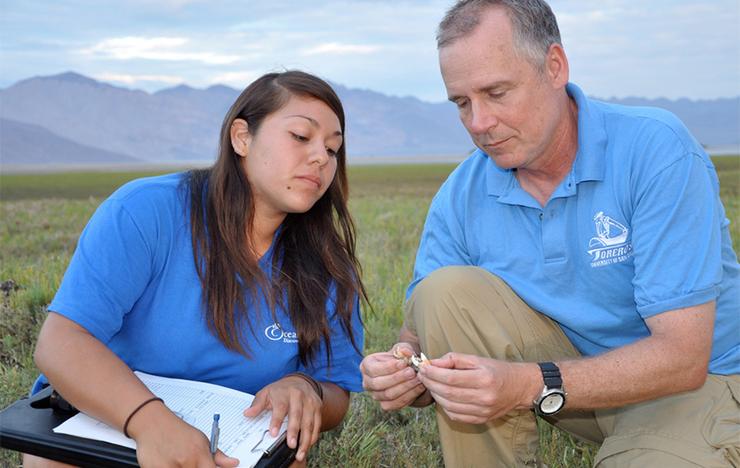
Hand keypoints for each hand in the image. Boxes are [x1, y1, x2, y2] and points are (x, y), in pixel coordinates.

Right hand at [131, 403, 238, 466]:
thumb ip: (218, 456)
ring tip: (177, 461)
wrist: (152, 422)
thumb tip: (234, 463)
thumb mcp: (201, 440)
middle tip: (190, 463)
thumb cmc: (178, 431)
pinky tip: (168, 462)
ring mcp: (169, 467)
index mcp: (200, 454)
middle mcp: (186, 461)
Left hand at [243, 375, 322, 462]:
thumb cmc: (280, 390)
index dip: (277, 421)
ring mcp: (310, 401)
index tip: (273, 433)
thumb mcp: (266, 393)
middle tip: (291, 445)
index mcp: (284, 392)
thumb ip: (257, 404)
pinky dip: (314, 435)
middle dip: (294, 431)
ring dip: (305, 438)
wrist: (298, 381)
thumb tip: (247, 413)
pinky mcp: (318, 407)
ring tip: (300, 452)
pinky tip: (308, 445)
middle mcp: (299, 396)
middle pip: (297, 415)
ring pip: (309, 421)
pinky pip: (317, 423)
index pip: (280, 407)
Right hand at [360, 342, 427, 410]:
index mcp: (366, 366)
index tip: (403, 363)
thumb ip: (403, 349)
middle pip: (378, 384)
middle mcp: (367, 382)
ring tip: (418, 379)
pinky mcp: (385, 405)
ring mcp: (375, 395)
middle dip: (397, 378)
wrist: (406, 371)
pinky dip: (409, 396)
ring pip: (388, 395)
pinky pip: (396, 404)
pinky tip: (419, 387)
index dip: (388, 367)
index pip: (373, 369)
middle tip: (412, 372)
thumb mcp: (402, 349)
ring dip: (405, 387)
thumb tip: (405, 352)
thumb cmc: (400, 358)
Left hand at [418, 353, 539, 423]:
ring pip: (449, 406)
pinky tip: (442, 396)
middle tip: (422, 375)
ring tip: (431, 384)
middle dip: (430, 383)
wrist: (519, 388)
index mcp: (484, 378)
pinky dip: (444, 406)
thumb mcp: (476, 359)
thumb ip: (453, 359)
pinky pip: (455, 416)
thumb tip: (432, 363)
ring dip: (435, 395)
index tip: (423, 368)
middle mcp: (484, 397)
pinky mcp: (481, 420)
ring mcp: (482, 411)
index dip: (433, 373)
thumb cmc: (496, 370)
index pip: (451, 378)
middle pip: (448, 393)